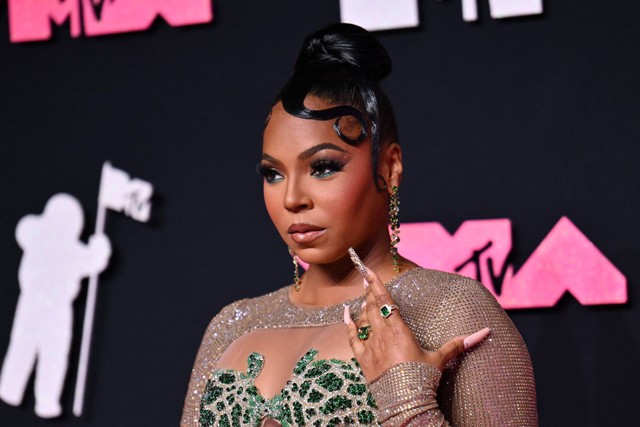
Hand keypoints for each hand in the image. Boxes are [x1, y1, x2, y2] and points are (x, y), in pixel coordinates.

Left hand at [344, 266, 489, 381]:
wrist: (405, 401)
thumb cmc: (422, 378)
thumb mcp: (441, 359)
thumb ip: (459, 344)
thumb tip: (485, 332)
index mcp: (399, 329)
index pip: (385, 300)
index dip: (375, 283)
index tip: (367, 269)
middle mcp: (382, 334)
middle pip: (371, 306)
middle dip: (369, 293)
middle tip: (367, 282)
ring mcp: (370, 346)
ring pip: (362, 319)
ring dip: (362, 306)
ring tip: (363, 297)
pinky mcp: (363, 359)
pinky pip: (352, 337)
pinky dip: (348, 324)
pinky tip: (346, 315)